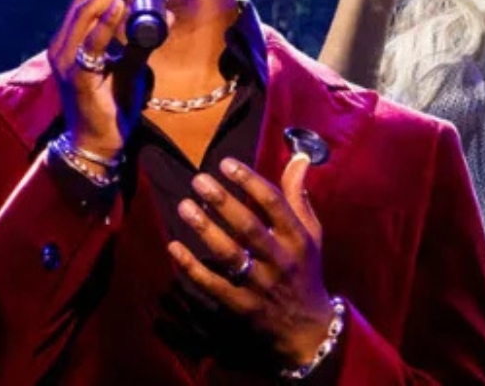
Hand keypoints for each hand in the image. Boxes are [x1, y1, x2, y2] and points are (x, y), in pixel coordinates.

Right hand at [44, 0, 167, 158]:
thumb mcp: (130, 66)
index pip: (84, 0)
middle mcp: (62, 47)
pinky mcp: (78, 78)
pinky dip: (106, 23)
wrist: (100, 143)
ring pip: (83, 15)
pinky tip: (120, 7)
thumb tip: (167, 12)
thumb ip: (143, 40)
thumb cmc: (111, 103)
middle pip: (82, 1)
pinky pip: (91, 45)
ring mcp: (66, 62)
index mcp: (69, 41)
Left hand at [168, 156, 336, 367]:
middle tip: (198, 180)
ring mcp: (260, 285)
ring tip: (183, 206)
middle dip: (222, 201)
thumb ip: (298, 195)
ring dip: (204, 229)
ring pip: (229, 255)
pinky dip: (192, 267)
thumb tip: (298, 157)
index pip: (274, 204)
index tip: (226, 163)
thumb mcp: (311, 233)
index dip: (249, 181)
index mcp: (297, 238)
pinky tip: (174, 247)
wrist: (307, 327)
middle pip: (248, 227)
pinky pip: (213, 285)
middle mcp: (280, 260)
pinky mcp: (242, 306)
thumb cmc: (305, 270)